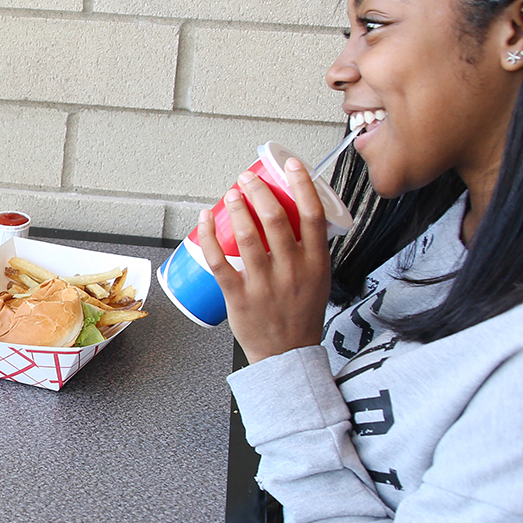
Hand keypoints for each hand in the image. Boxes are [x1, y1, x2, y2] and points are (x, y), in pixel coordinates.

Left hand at [197, 158, 332, 363]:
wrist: (287, 356)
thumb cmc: (301, 315)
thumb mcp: (319, 280)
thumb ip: (309, 250)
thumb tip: (294, 214)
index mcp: (316, 263)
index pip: (313, 215)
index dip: (302, 185)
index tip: (290, 166)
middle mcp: (292, 271)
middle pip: (275, 219)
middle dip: (258, 191)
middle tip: (246, 178)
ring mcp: (264, 284)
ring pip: (246, 236)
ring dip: (235, 208)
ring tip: (230, 194)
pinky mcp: (239, 296)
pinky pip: (219, 260)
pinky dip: (208, 236)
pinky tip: (204, 219)